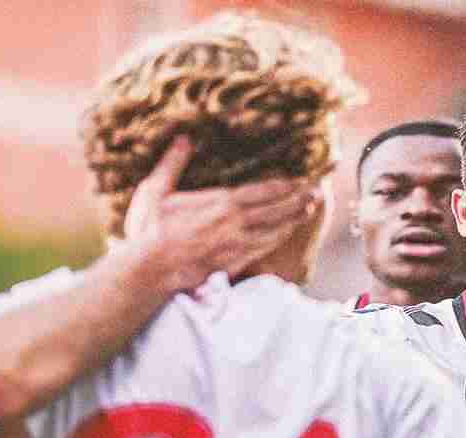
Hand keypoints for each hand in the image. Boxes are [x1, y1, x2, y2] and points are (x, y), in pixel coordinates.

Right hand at [123, 136, 318, 290]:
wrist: (149, 270)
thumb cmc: (148, 231)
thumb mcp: (154, 190)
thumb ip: (172, 163)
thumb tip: (183, 138)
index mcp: (219, 203)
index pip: (261, 191)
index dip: (283, 185)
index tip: (299, 179)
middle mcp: (234, 224)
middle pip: (275, 210)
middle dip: (297, 200)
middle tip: (316, 192)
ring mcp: (237, 246)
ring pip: (274, 231)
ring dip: (293, 220)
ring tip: (308, 210)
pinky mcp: (233, 264)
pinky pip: (264, 250)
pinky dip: (279, 240)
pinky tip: (287, 235)